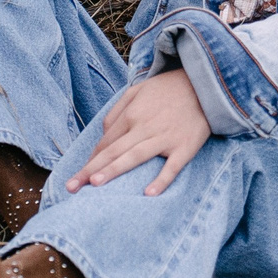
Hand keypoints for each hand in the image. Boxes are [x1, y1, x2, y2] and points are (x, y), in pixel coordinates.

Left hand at [68, 70, 212, 196]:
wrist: (205, 84)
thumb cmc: (167, 89)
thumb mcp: (137, 90)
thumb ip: (117, 111)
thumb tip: (103, 134)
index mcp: (132, 114)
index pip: (106, 142)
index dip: (91, 159)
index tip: (79, 176)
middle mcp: (144, 127)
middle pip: (113, 151)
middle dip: (91, 169)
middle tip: (72, 186)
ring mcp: (165, 138)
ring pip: (135, 157)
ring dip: (115, 170)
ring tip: (96, 184)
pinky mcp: (185, 147)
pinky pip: (172, 166)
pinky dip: (161, 179)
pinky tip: (149, 193)